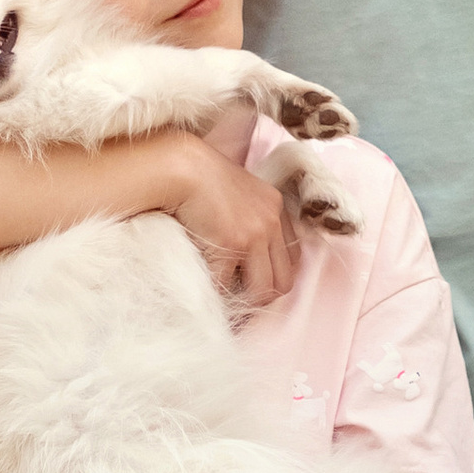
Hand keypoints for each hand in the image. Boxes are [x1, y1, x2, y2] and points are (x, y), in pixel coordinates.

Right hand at [165, 132, 298, 311]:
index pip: (292, 257)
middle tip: (243, 302)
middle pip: (284, 280)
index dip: (274, 275)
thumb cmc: (200, 177)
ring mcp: (254, 235)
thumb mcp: (237, 191)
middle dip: (264, 297)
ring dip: (245, 302)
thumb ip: (247, 215)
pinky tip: (207, 293)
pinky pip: (228, 284)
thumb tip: (242, 252)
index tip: (256, 284)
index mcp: (275, 207)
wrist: (181, 167)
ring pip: (263, 290)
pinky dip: (217, 294)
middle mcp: (271, 222)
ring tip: (228, 305)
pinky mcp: (231, 244)